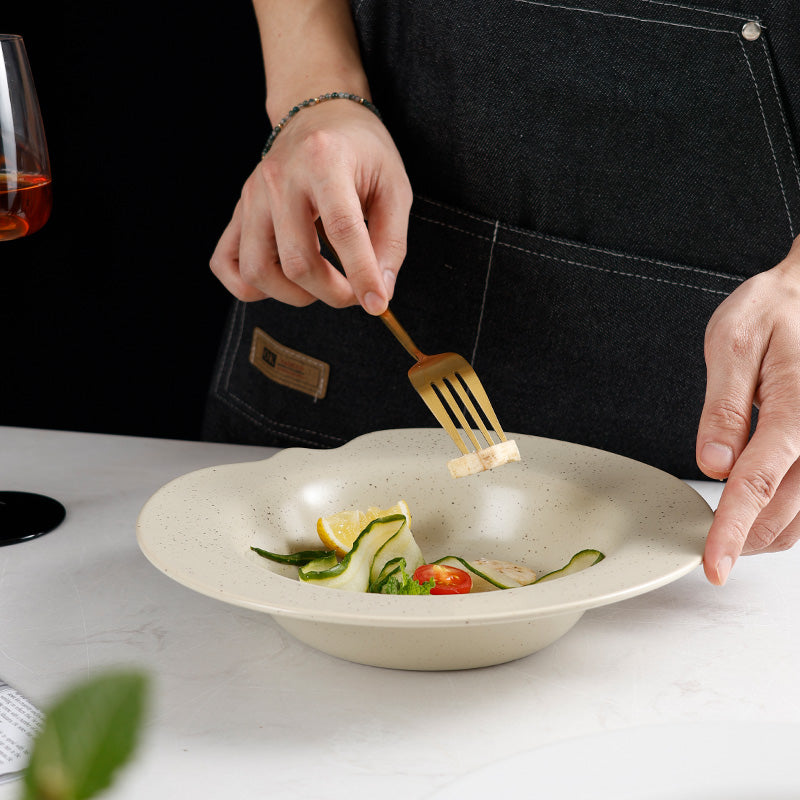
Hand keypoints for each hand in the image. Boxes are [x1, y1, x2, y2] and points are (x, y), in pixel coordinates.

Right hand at [210, 99, 412, 313]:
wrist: (319, 113)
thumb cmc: (362, 151)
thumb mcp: (394, 187)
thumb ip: (391, 242)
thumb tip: (380, 292)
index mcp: (324, 161)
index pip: (342, 230)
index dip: (362, 274)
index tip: (377, 303)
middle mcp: (279, 178)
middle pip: (297, 261)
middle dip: (332, 292)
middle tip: (355, 291)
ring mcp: (251, 196)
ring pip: (258, 271)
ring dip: (294, 295)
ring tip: (321, 284)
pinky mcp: (238, 212)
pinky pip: (226, 264)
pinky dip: (252, 287)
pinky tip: (284, 280)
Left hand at [698, 235, 799, 583]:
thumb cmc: (775, 310)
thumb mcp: (732, 344)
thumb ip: (723, 409)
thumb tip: (714, 464)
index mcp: (796, 410)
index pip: (756, 486)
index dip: (731, 531)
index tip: (712, 565)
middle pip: (784, 512)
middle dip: (743, 537)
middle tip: (706, 542)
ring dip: (765, 533)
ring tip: (728, 530)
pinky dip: (786, 515)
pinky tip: (758, 508)